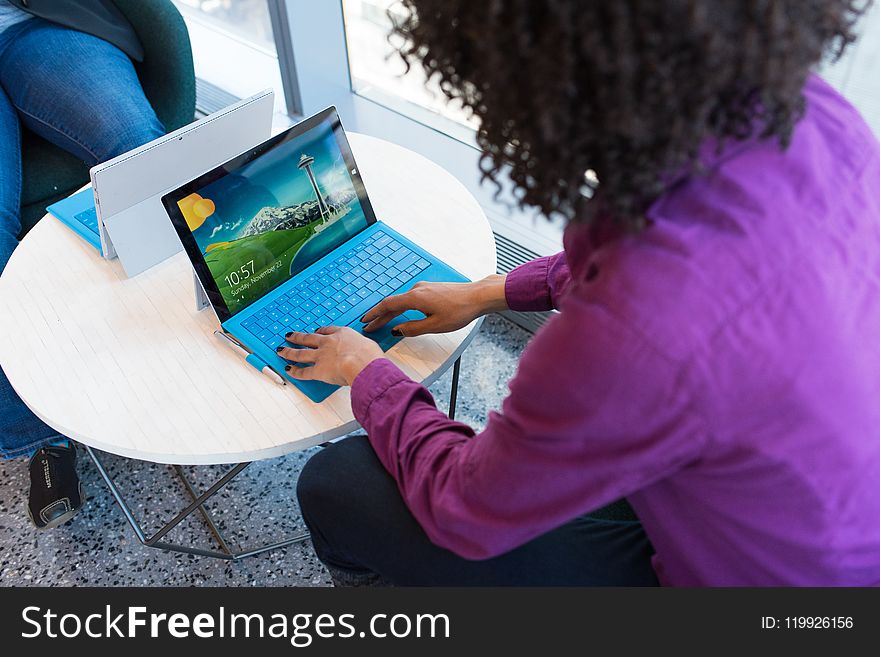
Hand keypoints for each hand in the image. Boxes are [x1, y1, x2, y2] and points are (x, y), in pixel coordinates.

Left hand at [276, 326, 383, 385]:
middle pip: (308, 338)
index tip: (315, 332)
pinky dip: (295, 371)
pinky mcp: (318, 370)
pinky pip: (303, 371)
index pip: (327, 331)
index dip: (319, 332)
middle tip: (289, 336)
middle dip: (298, 337)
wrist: (362, 364)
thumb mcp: (369, 346)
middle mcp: (328, 343)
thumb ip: (362, 349)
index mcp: (342, 334)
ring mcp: (321, 356)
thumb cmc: (370, 356)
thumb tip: (366, 353)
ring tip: (281, 350)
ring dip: (289, 351)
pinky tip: (288, 370)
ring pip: (301, 353)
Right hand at [361, 274, 508, 336]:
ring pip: (401, 301)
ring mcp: (423, 288)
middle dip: (379, 315)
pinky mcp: (430, 289)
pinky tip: (401, 314)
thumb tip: (397, 330)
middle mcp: (417, 289)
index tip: (365, 321)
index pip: (387, 305)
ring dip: (390, 312)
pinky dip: (401, 307)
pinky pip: (409, 298)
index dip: (374, 314)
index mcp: (415, 298)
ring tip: (382, 322)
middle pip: (392, 303)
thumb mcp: (434, 326)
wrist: (477, 296)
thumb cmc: (459, 310)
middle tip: (369, 325)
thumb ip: (413, 329)